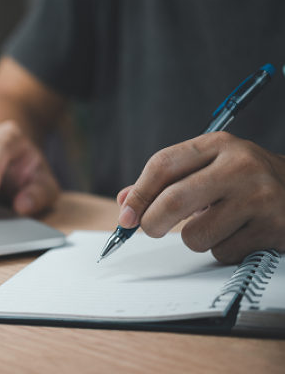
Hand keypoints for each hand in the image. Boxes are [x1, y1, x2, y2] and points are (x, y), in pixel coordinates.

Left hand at [117, 132, 284, 263]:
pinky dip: (221, 249)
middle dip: (151, 222)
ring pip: (196, 235)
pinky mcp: (272, 228)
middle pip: (174, 200)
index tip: (126, 216)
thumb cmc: (244, 178)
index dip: (138, 194)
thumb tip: (127, 203)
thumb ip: (165, 181)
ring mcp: (259, 197)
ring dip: (195, 238)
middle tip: (150, 228)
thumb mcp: (206, 166)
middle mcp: (240, 166)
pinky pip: (222, 252)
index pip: (162, 165)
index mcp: (217, 144)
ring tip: (215, 224)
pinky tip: (238, 233)